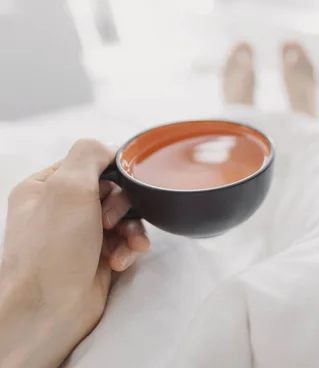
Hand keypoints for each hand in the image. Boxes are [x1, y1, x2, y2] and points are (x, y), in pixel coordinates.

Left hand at [0, 139, 150, 367]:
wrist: (47, 311)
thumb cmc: (51, 251)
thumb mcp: (68, 187)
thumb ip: (89, 154)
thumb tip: (110, 149)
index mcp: (45, 186)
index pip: (90, 163)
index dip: (112, 173)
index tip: (118, 188)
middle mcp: (61, 209)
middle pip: (113, 190)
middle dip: (122, 206)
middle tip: (111, 222)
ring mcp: (79, 235)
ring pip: (124, 217)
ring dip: (131, 230)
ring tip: (126, 246)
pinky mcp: (96, 257)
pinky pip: (124, 242)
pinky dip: (127, 250)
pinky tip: (120, 262)